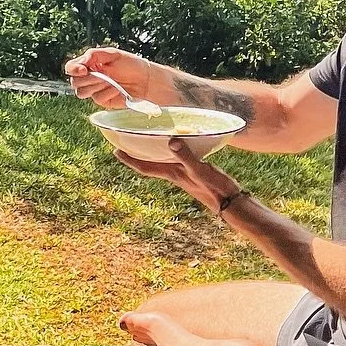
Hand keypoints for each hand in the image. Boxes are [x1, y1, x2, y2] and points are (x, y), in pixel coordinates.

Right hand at [65, 46, 154, 107]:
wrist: (146, 80)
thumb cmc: (130, 64)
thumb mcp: (113, 54)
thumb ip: (95, 54)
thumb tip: (81, 62)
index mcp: (89, 64)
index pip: (70, 68)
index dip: (73, 69)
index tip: (84, 70)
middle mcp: (89, 78)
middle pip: (74, 82)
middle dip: (88, 79)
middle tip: (104, 75)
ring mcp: (95, 90)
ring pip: (81, 92)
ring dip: (96, 86)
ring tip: (111, 81)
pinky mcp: (102, 101)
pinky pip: (97, 99)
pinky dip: (107, 93)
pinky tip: (117, 89)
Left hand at [114, 138, 242, 215]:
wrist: (230, 203)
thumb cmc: (215, 188)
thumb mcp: (201, 170)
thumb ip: (187, 157)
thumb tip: (172, 142)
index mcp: (173, 174)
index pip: (145, 167)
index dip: (129, 160)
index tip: (115, 151)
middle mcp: (175, 174)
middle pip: (149, 163)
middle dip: (136, 154)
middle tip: (123, 143)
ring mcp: (184, 174)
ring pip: (161, 162)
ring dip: (150, 153)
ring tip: (143, 142)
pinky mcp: (193, 172)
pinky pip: (174, 160)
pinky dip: (169, 152)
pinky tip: (174, 145)